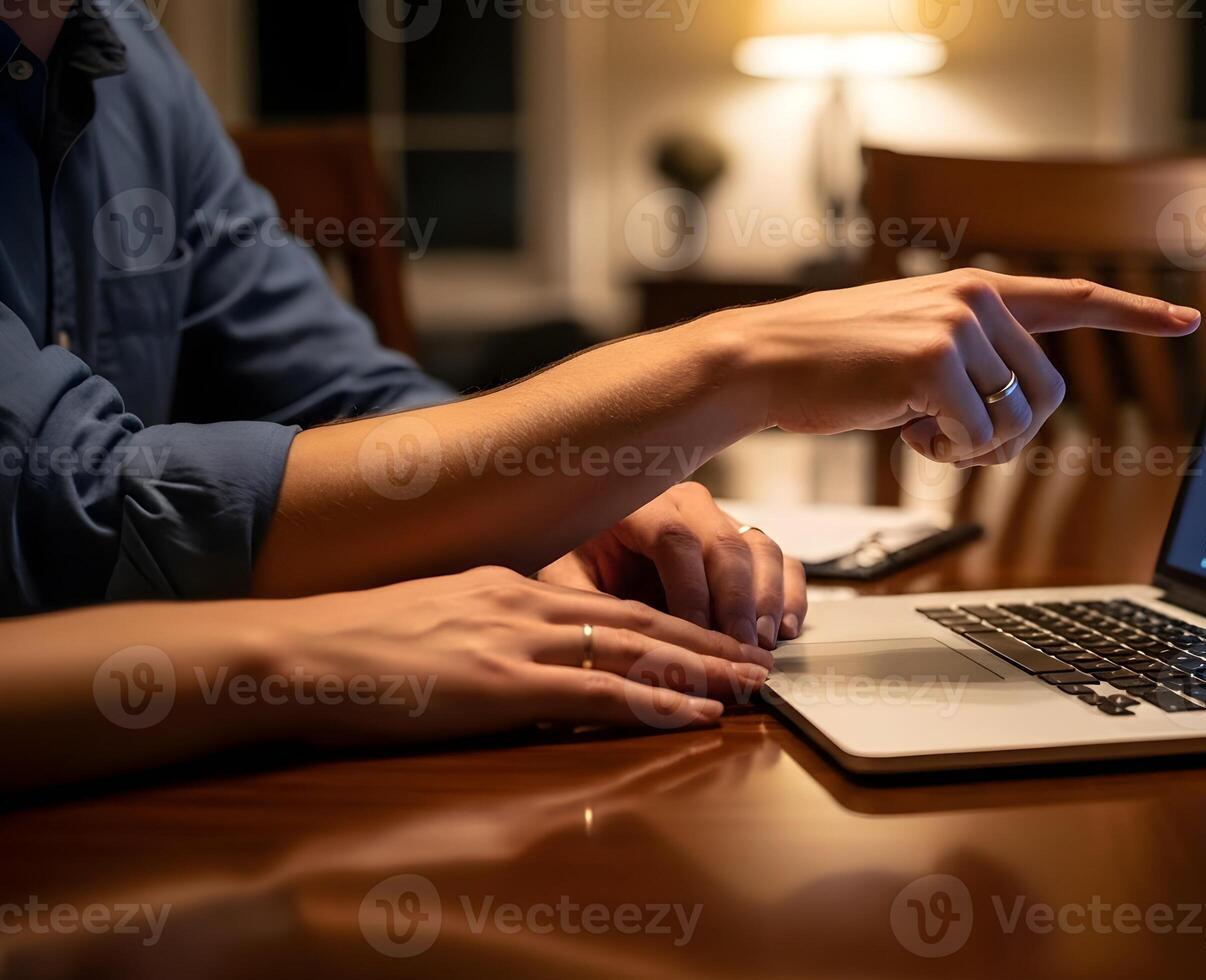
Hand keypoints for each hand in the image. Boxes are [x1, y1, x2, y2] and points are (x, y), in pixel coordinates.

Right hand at [263, 567, 773, 745]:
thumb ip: (490, 630)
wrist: (296, 651)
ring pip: (636, 651)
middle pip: (642, 620)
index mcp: (510, 585)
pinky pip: (600, 693)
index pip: (613, 604)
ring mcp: (518, 640)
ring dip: (701, 670)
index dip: (673, 622)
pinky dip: (656, 702)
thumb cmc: (354, 646)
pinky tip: (696, 713)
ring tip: (750, 684)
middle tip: (758, 658)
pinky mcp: (504, 683)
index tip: (715, 637)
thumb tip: (526, 657)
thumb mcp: (437, 619)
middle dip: (707, 641)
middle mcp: (526, 602)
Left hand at [538, 483, 807, 648]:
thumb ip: (582, 603)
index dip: (690, 589)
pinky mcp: (745, 542)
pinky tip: (786, 629)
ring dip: (768, 598)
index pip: (674, 540)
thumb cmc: (578, 559)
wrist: (594, 540)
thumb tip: (610, 642)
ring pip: (760, 547)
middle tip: (740, 647)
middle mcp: (687, 504)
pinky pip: (781, 559)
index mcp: (638, 505)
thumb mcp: (564, 576)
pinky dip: (790, 593)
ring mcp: (722, 520)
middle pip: (726, 543)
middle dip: (737, 601)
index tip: (695, 633)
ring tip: (764, 642)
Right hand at [711, 268, 1198, 464]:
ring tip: (920, 427)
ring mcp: (957, 325)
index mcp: (976, 292)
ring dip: (972, 446)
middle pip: (1047, 395)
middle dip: (1007, 434)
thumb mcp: (913, 348)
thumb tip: (1015, 413)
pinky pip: (975, 437)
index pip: (1072, 298)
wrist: (766, 361)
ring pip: (1014, 422)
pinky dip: (942, 453)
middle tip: (951, 438)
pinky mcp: (934, 360)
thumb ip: (972, 360)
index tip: (1187, 317)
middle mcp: (976, 299)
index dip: (1134, 313)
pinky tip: (902, 428)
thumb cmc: (836, 366)